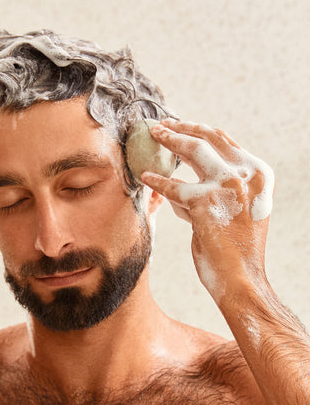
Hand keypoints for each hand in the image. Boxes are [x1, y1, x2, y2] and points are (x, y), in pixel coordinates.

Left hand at [141, 120, 274, 301]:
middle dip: (182, 127)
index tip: (179, 125)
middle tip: (160, 126)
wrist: (242, 279)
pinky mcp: (207, 202)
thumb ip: (218, 188)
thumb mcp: (238, 209)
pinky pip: (174, 187)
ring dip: (169, 140)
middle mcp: (248, 175)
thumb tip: (184, 175)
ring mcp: (229, 186)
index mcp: (259, 174)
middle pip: (209, 138)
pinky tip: (145, 177)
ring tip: (152, 135)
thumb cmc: (236, 248)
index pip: (225, 142)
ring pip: (193, 150)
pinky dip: (157, 180)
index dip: (198, 130)